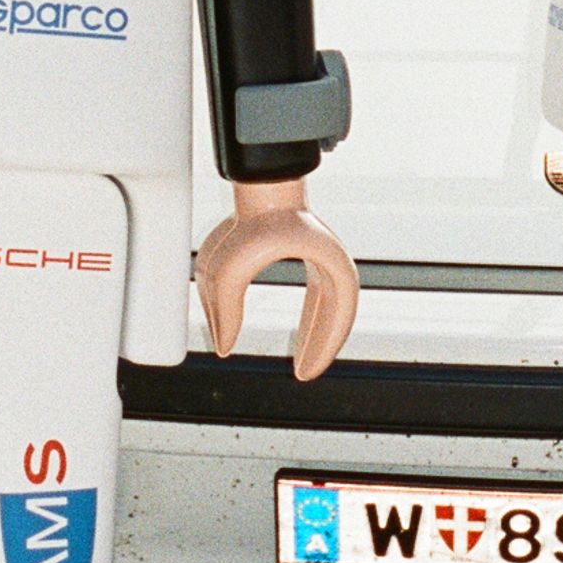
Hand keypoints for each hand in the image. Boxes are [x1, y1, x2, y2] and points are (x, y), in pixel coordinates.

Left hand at [195, 177, 361, 379]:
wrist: (260, 187)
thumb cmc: (253, 223)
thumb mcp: (229, 273)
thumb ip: (223, 311)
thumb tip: (223, 347)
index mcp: (332, 269)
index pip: (339, 317)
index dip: (323, 348)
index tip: (304, 374)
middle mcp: (333, 265)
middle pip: (336, 317)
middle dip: (320, 346)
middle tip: (305, 374)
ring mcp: (324, 260)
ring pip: (328, 309)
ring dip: (317, 332)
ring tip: (306, 360)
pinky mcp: (312, 256)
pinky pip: (319, 297)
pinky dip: (313, 318)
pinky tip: (305, 332)